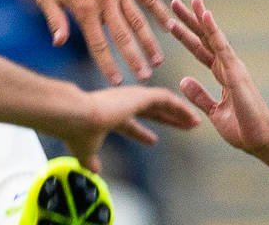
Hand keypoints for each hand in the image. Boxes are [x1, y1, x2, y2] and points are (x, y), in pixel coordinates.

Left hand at [38, 0, 171, 83]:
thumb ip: (54, 20)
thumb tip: (58, 43)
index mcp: (84, 9)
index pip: (98, 44)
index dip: (108, 65)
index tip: (118, 82)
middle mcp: (104, 1)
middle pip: (122, 36)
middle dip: (134, 59)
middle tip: (145, 77)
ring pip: (138, 20)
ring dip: (149, 41)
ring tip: (158, 59)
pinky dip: (158, 11)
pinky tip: (168, 26)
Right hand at [46, 85, 198, 170]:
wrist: (73, 116)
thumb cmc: (76, 132)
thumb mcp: (85, 151)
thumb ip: (91, 160)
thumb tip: (93, 172)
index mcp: (108, 116)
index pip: (129, 124)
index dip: (141, 133)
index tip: (153, 140)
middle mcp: (119, 104)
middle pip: (150, 111)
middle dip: (167, 119)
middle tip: (184, 126)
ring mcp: (129, 97)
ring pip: (161, 102)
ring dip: (178, 112)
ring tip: (195, 121)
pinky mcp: (138, 95)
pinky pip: (165, 98)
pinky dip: (179, 107)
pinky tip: (191, 116)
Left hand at [169, 0, 268, 156]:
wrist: (263, 142)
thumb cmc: (244, 130)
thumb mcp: (215, 112)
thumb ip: (200, 96)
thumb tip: (183, 80)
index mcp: (223, 75)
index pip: (200, 50)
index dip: (187, 35)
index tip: (172, 21)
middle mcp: (228, 67)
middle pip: (205, 38)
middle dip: (190, 20)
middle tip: (175, 2)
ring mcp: (233, 68)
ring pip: (213, 37)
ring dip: (201, 18)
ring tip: (190, 0)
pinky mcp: (236, 73)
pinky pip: (221, 47)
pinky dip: (213, 30)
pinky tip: (205, 15)